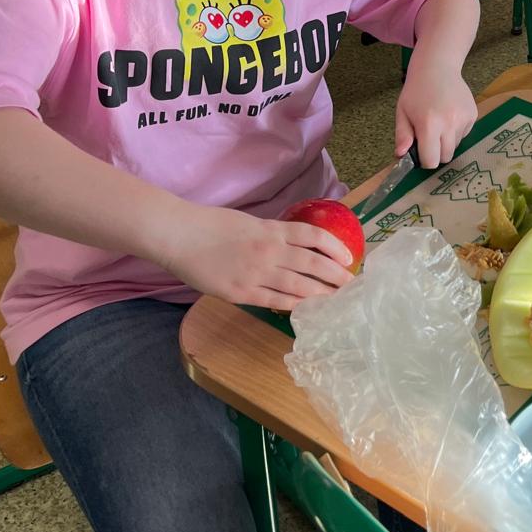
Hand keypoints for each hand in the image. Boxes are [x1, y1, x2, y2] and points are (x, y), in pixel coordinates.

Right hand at [158, 203, 354, 309]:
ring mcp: (256, 274)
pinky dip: (292, 305)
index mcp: (272, 230)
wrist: (181, 236)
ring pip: (297, 286)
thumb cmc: (212, 225)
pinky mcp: (242, 293)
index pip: (313, 236)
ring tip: (335, 300)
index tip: (349, 258)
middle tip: (351, 285)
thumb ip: (272, 234)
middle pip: (312, 264)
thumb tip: (293, 244)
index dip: (335, 247)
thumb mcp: (249, 222)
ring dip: (319, 294)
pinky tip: (305, 309)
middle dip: (335, 276)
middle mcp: (270, 251)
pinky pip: (274, 301)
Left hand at [395, 55, 477, 168]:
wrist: (437, 67)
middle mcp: (449, 123)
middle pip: (446, 156)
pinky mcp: (473, 115)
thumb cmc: (416, 91)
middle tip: (429, 138)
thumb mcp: (403, 112)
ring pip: (456, 146)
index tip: (421, 151)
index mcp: (429, 124)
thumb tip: (401, 155)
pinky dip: (456, 131)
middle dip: (436, 152)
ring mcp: (464, 119)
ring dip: (447, 141)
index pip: (431, 160)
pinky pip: (464, 134)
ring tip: (439, 123)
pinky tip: (449, 115)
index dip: (425, 160)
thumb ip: (402, 135)